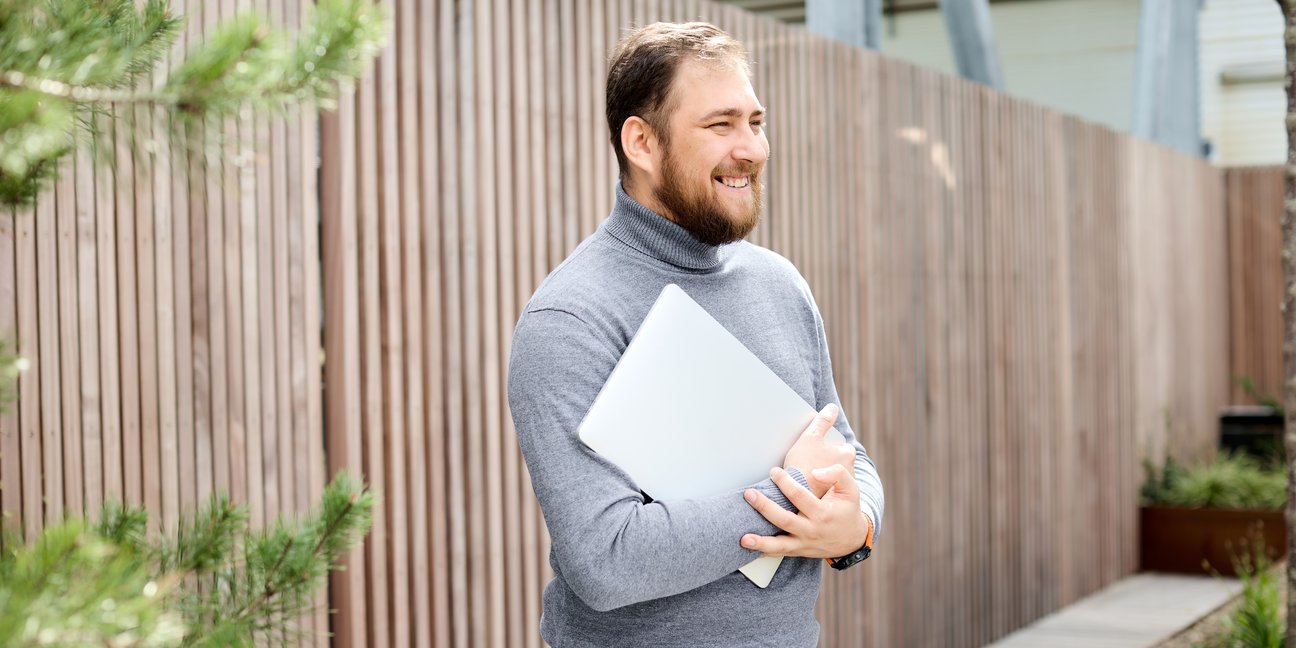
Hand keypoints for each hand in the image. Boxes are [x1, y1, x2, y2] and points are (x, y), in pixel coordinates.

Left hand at [741, 464, 870, 558]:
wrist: (852, 540)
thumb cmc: (848, 510)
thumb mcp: (851, 490)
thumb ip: (838, 474)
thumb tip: (816, 472)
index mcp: (824, 513)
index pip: (800, 497)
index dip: (786, 483)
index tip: (774, 472)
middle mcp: (812, 530)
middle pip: (785, 520)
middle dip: (765, 507)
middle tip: (749, 494)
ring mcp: (804, 543)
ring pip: (780, 545)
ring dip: (760, 542)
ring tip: (743, 538)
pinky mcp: (798, 551)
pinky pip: (779, 553)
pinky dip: (763, 552)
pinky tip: (747, 549)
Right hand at [783, 404, 853, 496]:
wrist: (793, 499)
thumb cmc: (803, 465)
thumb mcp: (810, 438)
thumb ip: (822, 421)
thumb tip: (832, 407)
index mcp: (847, 456)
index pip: (839, 445)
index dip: (824, 445)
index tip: (812, 449)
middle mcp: (849, 472)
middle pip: (835, 460)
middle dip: (825, 460)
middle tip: (808, 460)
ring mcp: (840, 488)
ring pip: (830, 475)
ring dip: (821, 474)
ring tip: (803, 472)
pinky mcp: (830, 499)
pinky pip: (824, 488)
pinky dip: (817, 486)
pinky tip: (804, 484)